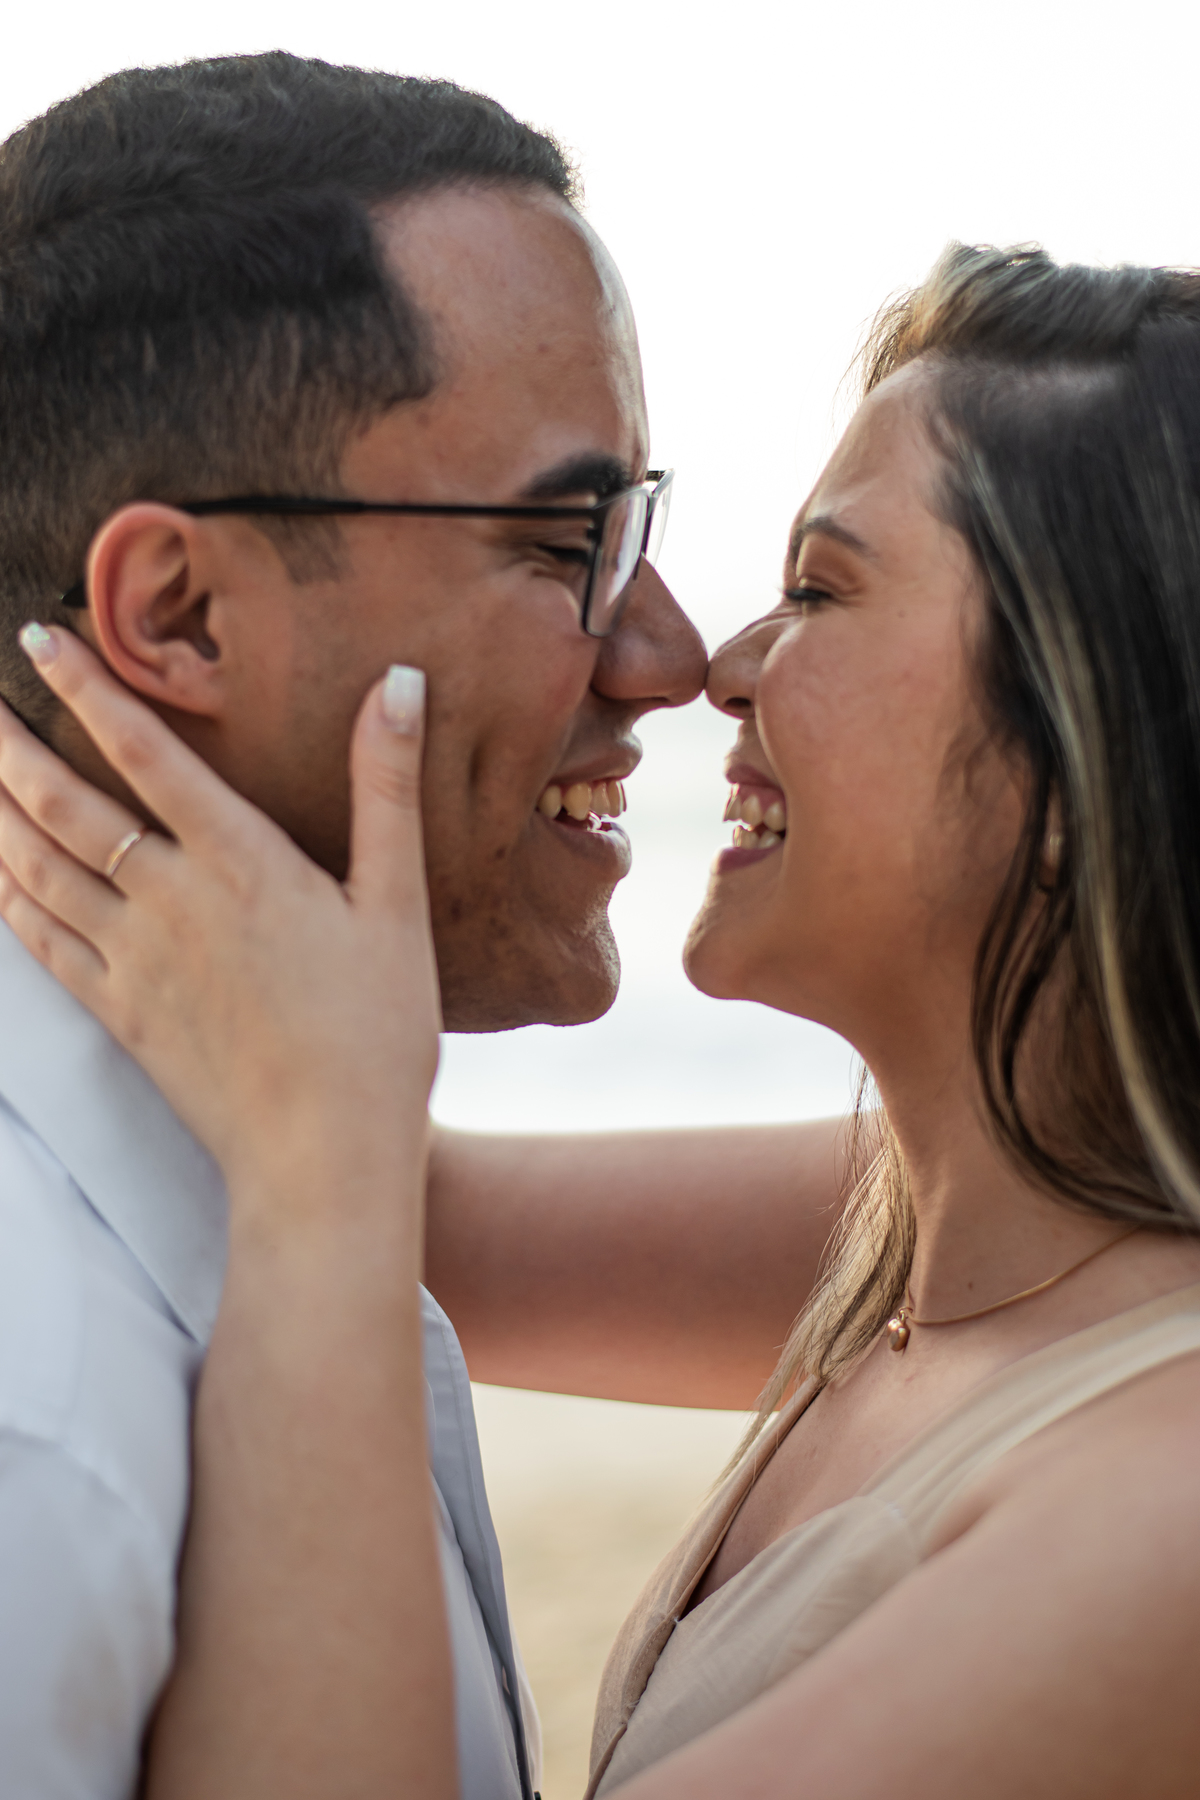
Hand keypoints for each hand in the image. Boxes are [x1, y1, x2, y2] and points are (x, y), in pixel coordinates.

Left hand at [0, 626, 439, 1201]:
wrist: (324, 1155)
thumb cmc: (377, 1032)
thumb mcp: (398, 904)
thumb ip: (385, 789)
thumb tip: (399, 685)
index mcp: (242, 864)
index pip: (148, 754)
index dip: (90, 689)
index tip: (42, 638)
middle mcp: (171, 901)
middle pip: (68, 806)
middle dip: (13, 746)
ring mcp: (134, 960)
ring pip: (38, 868)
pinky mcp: (119, 1014)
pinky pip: (41, 940)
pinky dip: (7, 895)